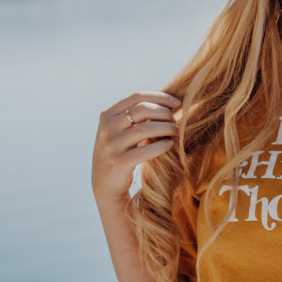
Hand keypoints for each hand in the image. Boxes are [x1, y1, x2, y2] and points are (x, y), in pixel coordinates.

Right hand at [92, 91, 182, 205]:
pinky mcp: (119, 162)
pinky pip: (146, 150)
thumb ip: (137, 116)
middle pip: (143, 109)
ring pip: (147, 128)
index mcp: (108, 115)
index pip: (137, 97)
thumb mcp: (122, 131)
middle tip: (175, 121)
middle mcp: (108, 127)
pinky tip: (170, 144)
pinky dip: (162, 145)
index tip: (177, 103)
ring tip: (176, 132)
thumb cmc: (121, 153)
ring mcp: (112, 145)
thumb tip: (168, 103)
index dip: (160, 97)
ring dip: (167, 128)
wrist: (105, 185)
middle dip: (165, 113)